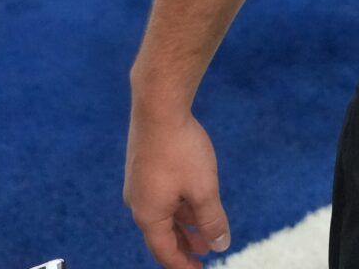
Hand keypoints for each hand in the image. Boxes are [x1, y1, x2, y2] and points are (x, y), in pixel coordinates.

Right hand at [124, 107, 231, 268]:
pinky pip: (161, 196)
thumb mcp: (204, 190)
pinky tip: (194, 198)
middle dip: (185, 245)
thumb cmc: (181, 150)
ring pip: (163, 213)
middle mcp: (138, 203)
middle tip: (205, 253)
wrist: (158, 106)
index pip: (165, 252)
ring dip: (184, 224)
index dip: (183, 265)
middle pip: (162, 235)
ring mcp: (138, 184)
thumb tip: (220, 245)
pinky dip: (178, 204)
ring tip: (204, 229)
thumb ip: (212, 221)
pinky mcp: (143, 166)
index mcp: (148, 216)